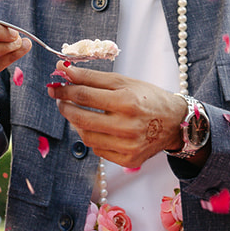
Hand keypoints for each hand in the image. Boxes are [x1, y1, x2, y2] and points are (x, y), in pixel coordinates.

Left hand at [48, 63, 187, 168]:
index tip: (54, 86)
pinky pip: (98, 150)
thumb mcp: (123, 81)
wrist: (174, 122)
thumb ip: (92, 77)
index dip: (65, 90)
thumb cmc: (148, 98)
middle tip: (61, 101)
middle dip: (65, 108)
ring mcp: (128, 146)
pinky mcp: (128, 159)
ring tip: (79, 113)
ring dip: (77, 124)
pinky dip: (93, 138)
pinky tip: (98, 128)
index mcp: (126, 101)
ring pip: (86, 137)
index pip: (84, 96)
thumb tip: (63, 71)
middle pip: (81, 119)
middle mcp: (127, 126)